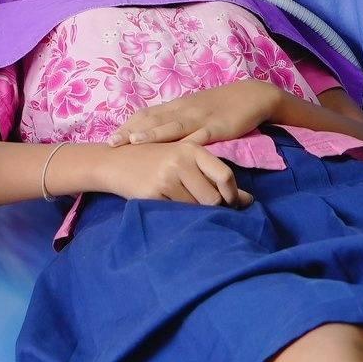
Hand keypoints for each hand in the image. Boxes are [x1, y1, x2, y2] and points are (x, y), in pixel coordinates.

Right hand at [97, 141, 250, 207]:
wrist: (114, 162)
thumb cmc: (154, 161)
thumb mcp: (184, 160)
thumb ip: (214, 176)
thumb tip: (248, 201)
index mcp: (192, 149)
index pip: (225, 176)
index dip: (232, 195)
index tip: (229, 204)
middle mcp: (181, 160)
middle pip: (213, 198)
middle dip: (212, 208)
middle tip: (201, 206)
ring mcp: (167, 176)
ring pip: (196, 208)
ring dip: (193, 211)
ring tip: (179, 200)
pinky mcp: (154, 192)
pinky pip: (178, 212)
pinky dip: (177, 212)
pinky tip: (166, 202)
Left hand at [110, 79, 279, 147]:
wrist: (252, 96)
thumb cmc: (221, 106)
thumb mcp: (194, 110)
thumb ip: (176, 120)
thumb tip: (153, 132)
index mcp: (177, 107)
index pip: (147, 115)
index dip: (128, 125)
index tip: (110, 136)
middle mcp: (184, 110)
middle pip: (153, 120)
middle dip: (131, 131)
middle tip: (110, 142)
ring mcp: (201, 118)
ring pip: (172, 126)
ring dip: (152, 134)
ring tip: (133, 141)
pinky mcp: (219, 127)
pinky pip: (202, 136)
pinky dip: (188, 144)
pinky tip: (176, 151)